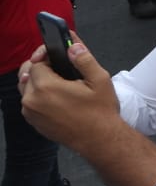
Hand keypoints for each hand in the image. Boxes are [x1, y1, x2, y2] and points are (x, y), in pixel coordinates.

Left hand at [19, 34, 121, 150]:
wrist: (98, 139)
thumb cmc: (100, 111)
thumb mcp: (99, 80)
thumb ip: (84, 59)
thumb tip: (73, 46)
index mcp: (46, 87)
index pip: (36, 62)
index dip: (48, 56)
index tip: (59, 56)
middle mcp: (32, 100)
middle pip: (27, 73)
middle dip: (40, 66)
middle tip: (58, 67)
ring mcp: (30, 113)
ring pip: (26, 87)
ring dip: (37, 80)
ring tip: (58, 81)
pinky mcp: (33, 121)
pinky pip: (29, 101)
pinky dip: (37, 95)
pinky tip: (56, 96)